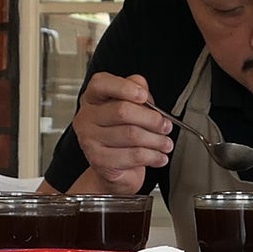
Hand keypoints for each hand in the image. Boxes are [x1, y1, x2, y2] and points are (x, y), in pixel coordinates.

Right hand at [70, 71, 173, 193]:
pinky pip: (133, 155)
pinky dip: (152, 156)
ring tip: (166, 143)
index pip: (101, 83)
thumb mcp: (131, 106)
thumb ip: (136, 90)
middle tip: (166, 125)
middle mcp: (86, 117)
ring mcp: (89, 140)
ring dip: (156, 140)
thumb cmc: (123, 133)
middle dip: (151, 119)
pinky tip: (159, 156)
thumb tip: (141, 87)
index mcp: (92, 98)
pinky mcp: (99, 160)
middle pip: (122, 111)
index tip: (144, 96)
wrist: (114, 168)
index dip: (124, 87)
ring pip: (131, 135)